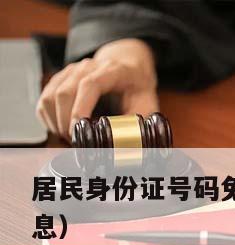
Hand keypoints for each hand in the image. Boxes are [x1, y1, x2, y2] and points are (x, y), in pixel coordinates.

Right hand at [36, 38, 158, 141]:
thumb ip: (138, 124)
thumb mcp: (147, 105)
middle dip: (66, 123)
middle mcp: (88, 67)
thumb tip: (128, 145)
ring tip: (70, 138)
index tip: (77, 131)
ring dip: (56, 123)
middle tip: (77, 143)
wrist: (129, 69)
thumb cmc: (137, 89)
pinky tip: (62, 130)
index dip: (80, 109)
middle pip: (65, 92)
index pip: (89, 85)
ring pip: (50, 96)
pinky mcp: (60, 79)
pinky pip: (45, 100)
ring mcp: (71, 72)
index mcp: (112, 71)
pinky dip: (49, 120)